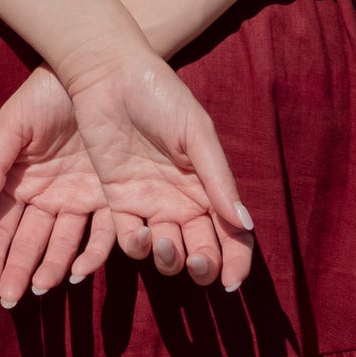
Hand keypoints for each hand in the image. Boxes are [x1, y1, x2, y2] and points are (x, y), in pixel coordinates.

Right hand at [0, 65, 116, 302]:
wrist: (99, 69)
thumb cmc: (47, 92)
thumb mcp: (13, 123)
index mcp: (19, 181)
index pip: (0, 226)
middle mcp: (47, 195)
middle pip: (28, 242)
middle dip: (17, 270)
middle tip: (11, 298)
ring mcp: (79, 198)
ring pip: (62, 243)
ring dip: (50, 268)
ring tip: (41, 289)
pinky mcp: (111, 196)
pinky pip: (101, 233)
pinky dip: (90, 254)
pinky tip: (78, 271)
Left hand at [60, 32, 254, 291]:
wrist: (110, 74)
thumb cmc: (162, 95)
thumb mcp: (196, 133)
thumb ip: (218, 179)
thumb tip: (244, 224)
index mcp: (209, 184)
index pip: (231, 234)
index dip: (237, 261)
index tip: (232, 282)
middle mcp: (182, 200)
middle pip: (202, 250)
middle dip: (205, 266)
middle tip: (198, 263)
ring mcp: (150, 202)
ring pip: (167, 252)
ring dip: (170, 260)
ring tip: (165, 243)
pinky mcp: (118, 200)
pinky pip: (129, 238)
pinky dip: (136, 247)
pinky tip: (141, 236)